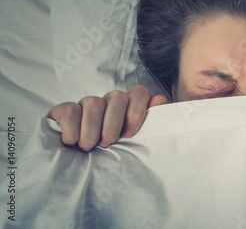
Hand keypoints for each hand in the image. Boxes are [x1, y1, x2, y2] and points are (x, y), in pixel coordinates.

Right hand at [46, 85, 167, 151]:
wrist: (71, 177)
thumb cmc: (107, 162)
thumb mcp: (132, 147)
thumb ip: (149, 124)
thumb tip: (160, 99)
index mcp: (126, 110)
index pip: (139, 93)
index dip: (137, 111)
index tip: (130, 134)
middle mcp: (107, 103)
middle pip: (117, 96)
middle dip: (114, 124)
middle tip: (108, 144)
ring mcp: (84, 105)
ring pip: (94, 103)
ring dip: (92, 132)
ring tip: (89, 148)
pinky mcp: (61, 110)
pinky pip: (70, 111)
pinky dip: (73, 132)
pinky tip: (71, 144)